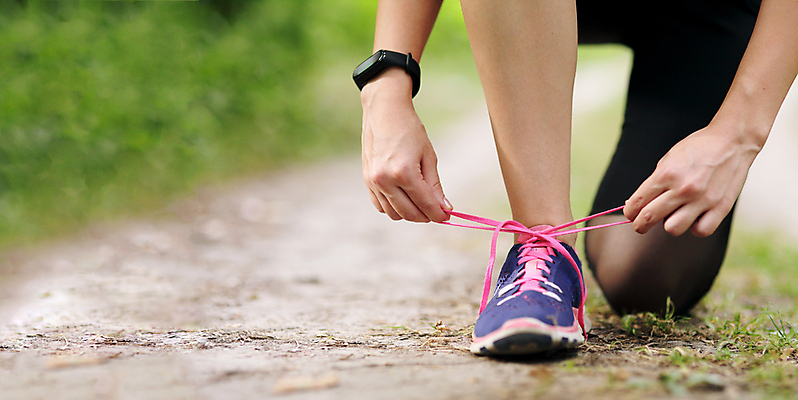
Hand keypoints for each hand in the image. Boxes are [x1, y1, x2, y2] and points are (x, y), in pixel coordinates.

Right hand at [360, 70, 451, 222]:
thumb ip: (435, 185)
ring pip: (394, 214)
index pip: (425, 204)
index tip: (447, 216)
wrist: (384, 112)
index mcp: (404, 172)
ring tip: (421, 204)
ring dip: (410, 214)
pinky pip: (381, 206)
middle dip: (426, 216)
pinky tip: (405, 199)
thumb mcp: (428, 156)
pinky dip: (394, 208)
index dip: (438, 214)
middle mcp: (385, 180)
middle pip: (409, 213)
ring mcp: (373, 182)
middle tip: (436, 211)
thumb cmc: (410, 130)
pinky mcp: (367, 181)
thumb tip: (445, 207)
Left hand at [624, 121, 762, 236]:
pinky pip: (701, 230)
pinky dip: (695, 227)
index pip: (637, 202)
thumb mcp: (669, 159)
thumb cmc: (697, 149)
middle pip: (649, 218)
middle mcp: (683, 189)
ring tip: (674, 215)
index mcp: (666, 174)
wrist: (732, 141)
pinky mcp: (721, 207)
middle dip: (640, 224)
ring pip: (673, 229)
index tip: (631, 214)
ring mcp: (703, 199)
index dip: (630, 212)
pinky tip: (694, 217)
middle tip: (641, 224)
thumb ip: (654, 182)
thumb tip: (636, 204)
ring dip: (670, 224)